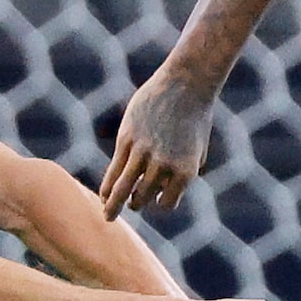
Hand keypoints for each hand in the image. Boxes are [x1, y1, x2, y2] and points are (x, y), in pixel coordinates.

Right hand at [99, 67, 220, 218]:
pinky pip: (114, 170)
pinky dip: (108, 186)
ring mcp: (144, 153)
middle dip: (136, 203)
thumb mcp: (198, 149)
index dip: (159, 202)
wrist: (187, 85)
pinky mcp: (127, 139)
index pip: (165, 203)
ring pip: (124, 188)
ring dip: (113, 205)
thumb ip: (184, 171)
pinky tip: (103, 195)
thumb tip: (162, 189)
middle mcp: (164, 166)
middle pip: (143, 198)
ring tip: (108, 215)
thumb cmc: (195, 117)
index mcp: (185, 172)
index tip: (155, 197)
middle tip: (131, 205)